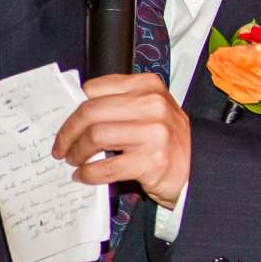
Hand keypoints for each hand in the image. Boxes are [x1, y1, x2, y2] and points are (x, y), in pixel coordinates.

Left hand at [51, 73, 191, 208]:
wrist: (199, 166)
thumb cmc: (165, 138)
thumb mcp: (148, 109)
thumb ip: (118, 104)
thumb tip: (72, 113)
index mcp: (147, 85)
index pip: (94, 89)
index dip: (73, 109)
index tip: (66, 124)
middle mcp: (152, 105)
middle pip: (90, 112)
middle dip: (67, 132)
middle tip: (61, 148)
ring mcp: (155, 133)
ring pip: (95, 137)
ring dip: (76, 153)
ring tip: (73, 161)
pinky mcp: (153, 161)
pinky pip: (106, 167)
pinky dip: (88, 174)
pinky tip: (83, 176)